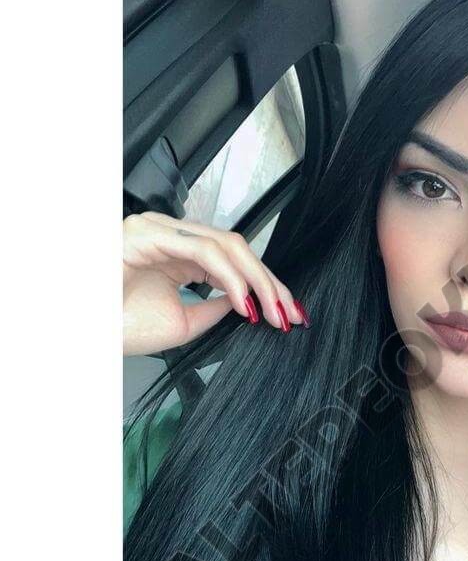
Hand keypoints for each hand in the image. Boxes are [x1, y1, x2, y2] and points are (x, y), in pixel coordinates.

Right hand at [123, 210, 308, 356]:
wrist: (83, 331)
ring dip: (256, 281)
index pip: (234, 259)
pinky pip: (204, 251)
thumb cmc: (118, 325)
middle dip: (269, 283)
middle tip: (290, 313)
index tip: (289, 313)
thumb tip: (247, 301)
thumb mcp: (184, 321)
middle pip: (236, 248)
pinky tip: (245, 302)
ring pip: (226, 246)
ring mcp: (159, 230)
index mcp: (177, 251)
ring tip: (271, 311)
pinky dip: (231, 278)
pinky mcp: (150, 233)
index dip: (266, 285)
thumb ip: (216, 307)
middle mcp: (170, 235)